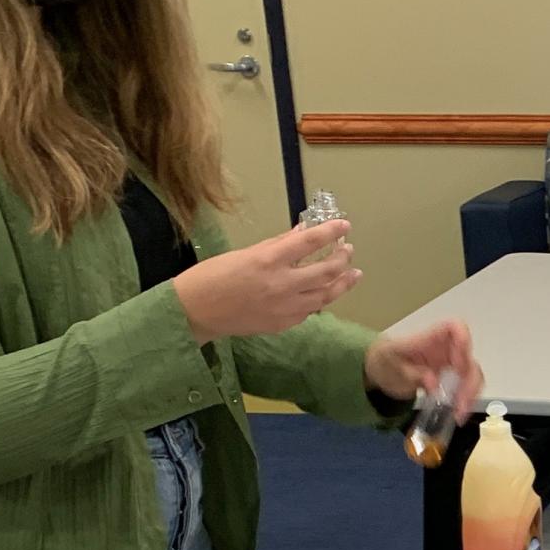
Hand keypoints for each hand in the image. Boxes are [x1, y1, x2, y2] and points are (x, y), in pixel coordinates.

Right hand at [172, 222, 360, 340]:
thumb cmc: (213, 276)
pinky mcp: (283, 324)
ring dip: (343, 282)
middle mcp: (281, 285)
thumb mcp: (245, 253)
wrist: (196, 311)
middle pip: (326, 271)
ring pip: (325, 295)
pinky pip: (310, 310)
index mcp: (268, 261)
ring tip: (353, 273)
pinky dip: (320, 299)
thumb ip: (278, 245)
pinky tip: (326, 292)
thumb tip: (303, 233)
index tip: (343, 225)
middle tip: (348, 250)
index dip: (330, 232)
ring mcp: (285, 308)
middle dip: (342, 258)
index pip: (309, 242)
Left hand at [365, 319, 483, 414]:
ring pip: (472, 374)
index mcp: (429, 339)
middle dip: (469, 381)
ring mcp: (450, 364)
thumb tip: (434, 384)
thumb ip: (411, 373)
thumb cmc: (386, 361)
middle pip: (468, 357)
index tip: (458, 366)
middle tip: (460, 403)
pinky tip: (458, 413)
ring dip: (470, 393)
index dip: (463, 342)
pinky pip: (468, 386)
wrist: (382, 373)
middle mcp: (445, 349)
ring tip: (459, 413)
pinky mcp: (452, 378)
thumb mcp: (390, 365)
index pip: (454, 328)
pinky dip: (467, 399)